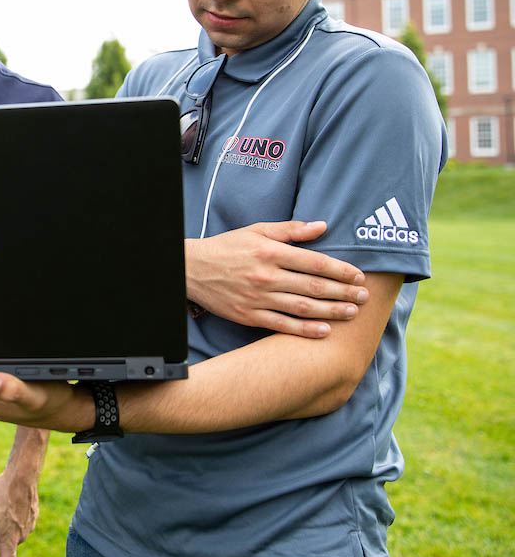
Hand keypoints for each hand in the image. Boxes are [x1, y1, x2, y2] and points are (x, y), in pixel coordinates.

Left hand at [0, 459, 39, 556]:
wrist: (21, 474)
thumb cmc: (1, 495)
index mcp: (9, 541)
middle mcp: (21, 536)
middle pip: (5, 548)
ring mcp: (28, 525)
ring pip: (11, 534)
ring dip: (1, 529)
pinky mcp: (32, 514)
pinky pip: (18, 522)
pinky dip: (9, 519)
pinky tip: (3, 504)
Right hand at [186, 220, 368, 337]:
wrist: (191, 269)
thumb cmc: (226, 247)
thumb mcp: (256, 231)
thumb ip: (290, 230)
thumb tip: (322, 226)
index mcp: (270, 252)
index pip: (314, 262)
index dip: (340, 270)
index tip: (359, 276)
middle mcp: (266, 276)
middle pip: (313, 286)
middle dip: (343, 292)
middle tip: (364, 297)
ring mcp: (257, 298)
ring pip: (302, 307)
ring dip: (331, 311)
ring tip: (352, 313)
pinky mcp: (248, 316)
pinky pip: (282, 325)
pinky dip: (305, 330)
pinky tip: (324, 330)